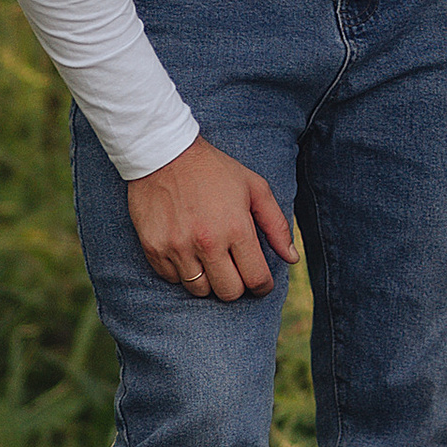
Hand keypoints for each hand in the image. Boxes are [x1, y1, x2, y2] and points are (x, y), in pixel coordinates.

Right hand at [125, 137, 292, 301]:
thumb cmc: (215, 170)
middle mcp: (207, 242)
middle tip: (236, 271)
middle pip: (229, 292)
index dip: (263, 286)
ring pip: (199, 290)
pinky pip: (172, 279)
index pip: (256, 278)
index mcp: (236, 228)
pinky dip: (183, 273)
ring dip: (209, 281)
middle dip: (238, 286)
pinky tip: (188, 253)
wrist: (165, 154)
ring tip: (211, 261)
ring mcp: (177, 247)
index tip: (261, 282)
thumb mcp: (255, 188)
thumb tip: (292, 258)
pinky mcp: (154, 248)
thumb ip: (277, 225)